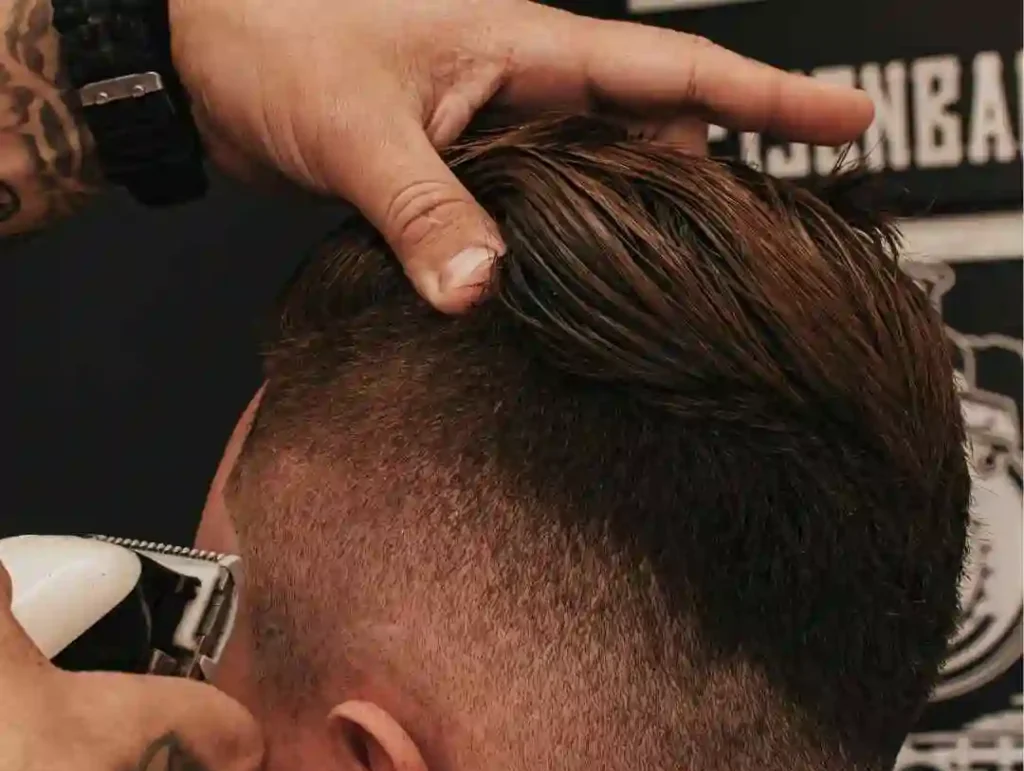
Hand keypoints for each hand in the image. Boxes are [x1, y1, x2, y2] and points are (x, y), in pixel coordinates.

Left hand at [168, 0, 873, 312]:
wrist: (208, 64)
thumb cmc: (273, 48)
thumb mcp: (359, 126)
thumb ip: (423, 209)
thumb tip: (482, 292)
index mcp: (525, 48)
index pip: (673, 71)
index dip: (766, 95)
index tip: (848, 120)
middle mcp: (526, 91)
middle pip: (654, 136)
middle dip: (715, 180)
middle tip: (769, 246)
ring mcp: (500, 138)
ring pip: (600, 184)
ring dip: (642, 226)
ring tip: (694, 286)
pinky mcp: (465, 179)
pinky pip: (542, 216)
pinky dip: (571, 249)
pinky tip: (586, 292)